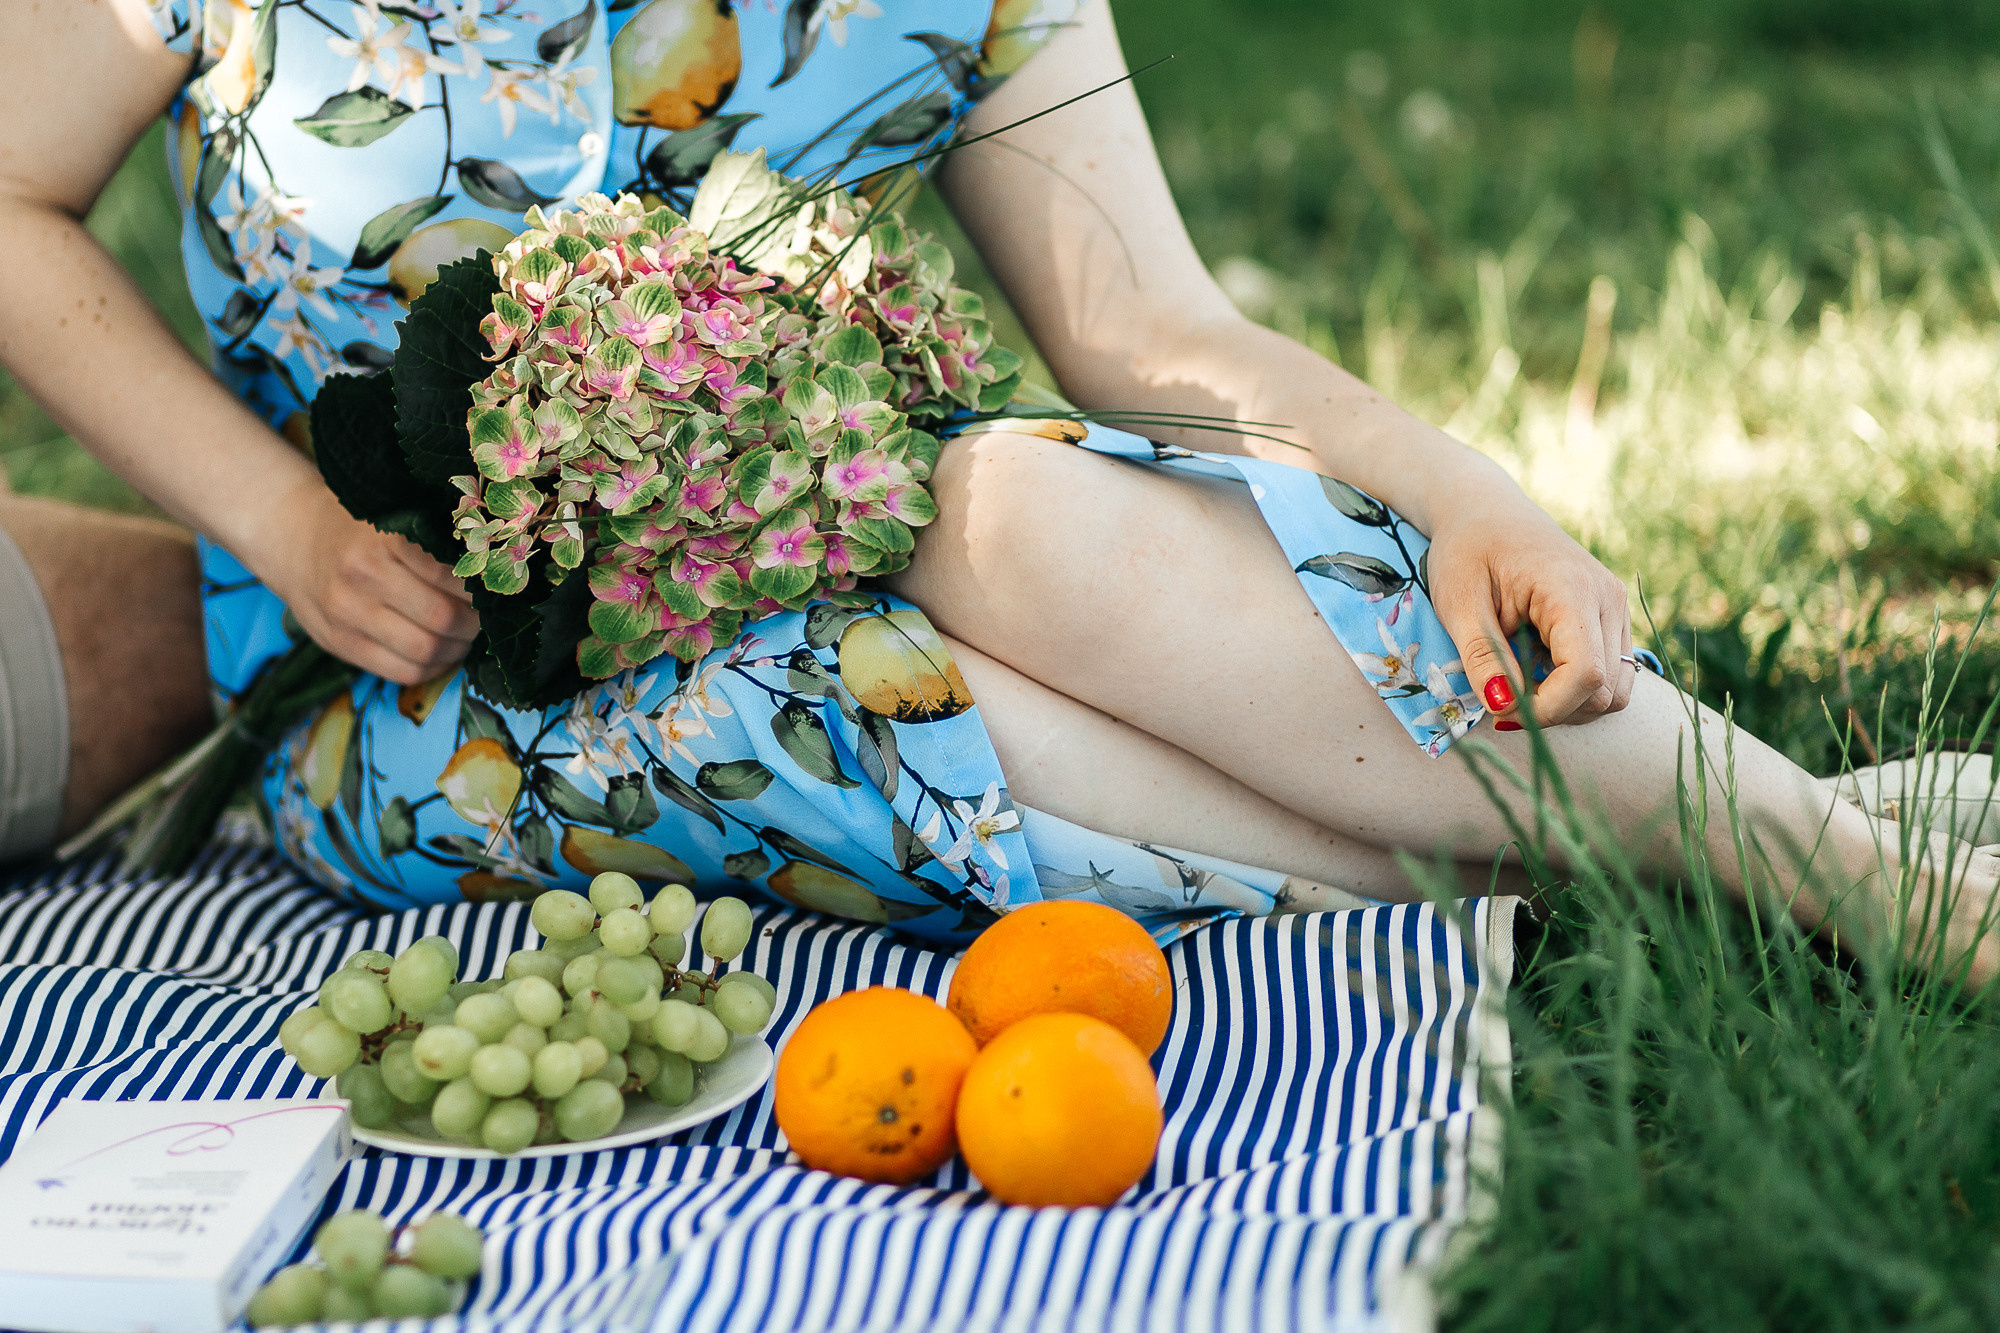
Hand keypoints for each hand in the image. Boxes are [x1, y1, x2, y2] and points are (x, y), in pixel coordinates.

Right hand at [256, 483, 478, 685]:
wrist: (292, 537)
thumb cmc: (359, 527)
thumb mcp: (395, 517)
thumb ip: (438, 537)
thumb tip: (495, 567)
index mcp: (385, 537)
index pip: (452, 573)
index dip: (483, 588)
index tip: (495, 588)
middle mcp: (363, 574)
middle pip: (444, 617)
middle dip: (475, 623)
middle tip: (486, 616)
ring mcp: (348, 612)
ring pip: (426, 649)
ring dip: (458, 649)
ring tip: (465, 635)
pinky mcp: (339, 643)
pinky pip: (402, 672)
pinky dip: (432, 668)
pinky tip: (440, 652)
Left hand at [1424, 488, 1633, 727]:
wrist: (1486, 510)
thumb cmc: (1467, 549)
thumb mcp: (1458, 603)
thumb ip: (1481, 657)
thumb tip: (1504, 707)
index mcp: (1572, 589)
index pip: (1585, 674)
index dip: (1547, 708)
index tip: (1500, 711)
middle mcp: (1608, 599)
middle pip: (1605, 690)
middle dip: (1555, 711)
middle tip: (1502, 699)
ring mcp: (1616, 608)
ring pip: (1616, 689)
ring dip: (1569, 705)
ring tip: (1519, 686)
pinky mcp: (1611, 617)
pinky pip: (1611, 673)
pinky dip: (1576, 689)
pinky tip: (1537, 674)